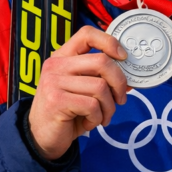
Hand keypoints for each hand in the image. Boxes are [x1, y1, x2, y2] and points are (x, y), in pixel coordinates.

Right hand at [27, 26, 129, 161]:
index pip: (87, 35)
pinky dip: (98, 118)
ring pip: (100, 87)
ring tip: (102, 117)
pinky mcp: (56, 101)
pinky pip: (92, 106)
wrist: (42, 137)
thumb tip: (129, 77)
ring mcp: (54, 82)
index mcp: (63, 57)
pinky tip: (89, 123)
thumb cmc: (68, 112)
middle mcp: (56, 65)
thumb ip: (100, 79)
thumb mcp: (83, 90)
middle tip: (120, 99)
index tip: (123, 57)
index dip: (110, 42)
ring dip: (109, 107)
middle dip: (119, 83)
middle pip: (102, 62)